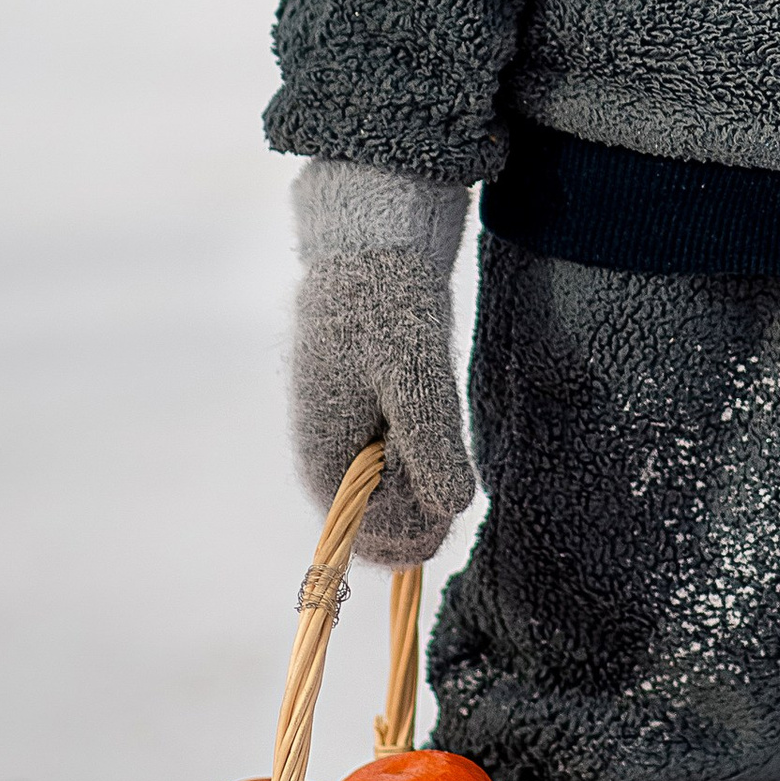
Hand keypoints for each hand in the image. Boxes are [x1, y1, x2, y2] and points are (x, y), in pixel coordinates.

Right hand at [289, 163, 477, 562]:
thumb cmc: (388, 304)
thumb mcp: (416, 373)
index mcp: (323, 457)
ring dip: (427, 477)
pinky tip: (431, 414)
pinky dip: (425, 454)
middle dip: (423, 503)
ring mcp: (350, 439)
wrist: (376, 244)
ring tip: (429, 414)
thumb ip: (431, 442)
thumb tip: (455, 508)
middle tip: (439, 447)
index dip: (410, 533)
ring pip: (397, 493)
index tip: (445, 493)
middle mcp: (329, 458)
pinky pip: (401, 463)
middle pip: (383, 521)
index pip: (364, 537)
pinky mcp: (372, 419)